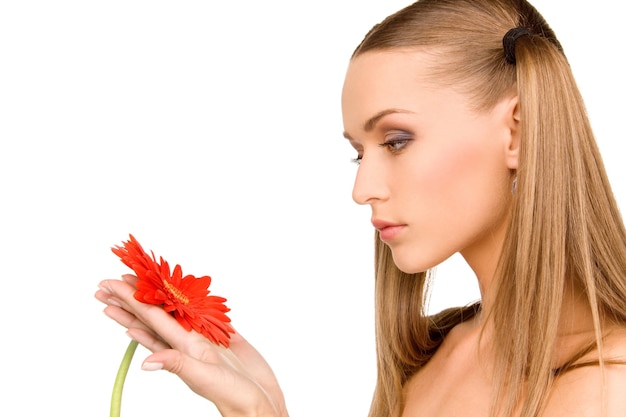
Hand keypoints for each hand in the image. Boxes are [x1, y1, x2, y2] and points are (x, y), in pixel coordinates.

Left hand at [95, 274, 287, 416]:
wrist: (260, 406)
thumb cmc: (234, 396)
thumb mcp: (204, 379)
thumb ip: (178, 365)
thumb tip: (146, 363)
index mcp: (182, 346)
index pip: (148, 317)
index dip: (128, 301)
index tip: (107, 286)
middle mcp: (188, 341)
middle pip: (154, 314)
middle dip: (131, 298)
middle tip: (106, 284)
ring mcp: (205, 339)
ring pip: (175, 313)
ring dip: (156, 299)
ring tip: (135, 286)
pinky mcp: (224, 335)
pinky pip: (203, 316)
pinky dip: (191, 307)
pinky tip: (181, 302)